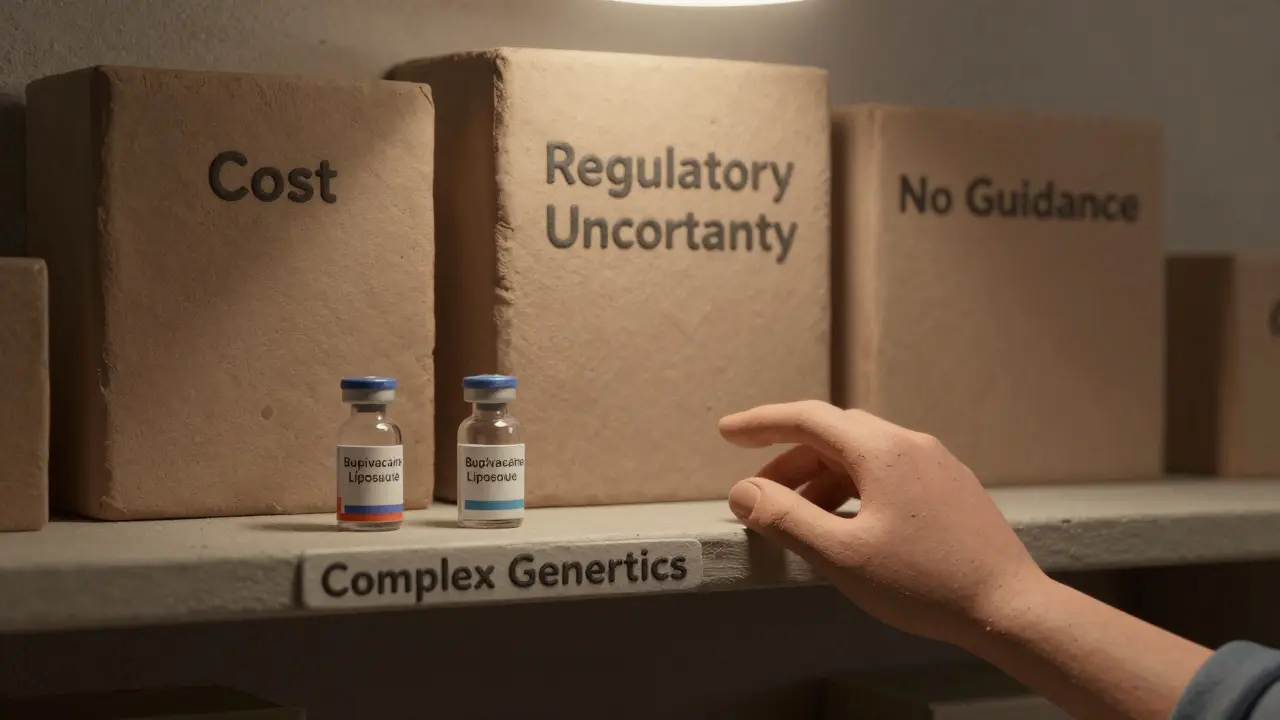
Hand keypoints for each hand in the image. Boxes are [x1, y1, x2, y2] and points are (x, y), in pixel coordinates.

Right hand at [719, 400, 1045, 645]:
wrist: (1009, 607)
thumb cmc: (926, 583)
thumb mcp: (842, 556)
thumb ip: (786, 518)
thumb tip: (744, 491)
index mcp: (881, 451)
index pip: (807, 419)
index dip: (761, 423)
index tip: (727, 432)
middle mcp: (910, 444)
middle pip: (833, 436)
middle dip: (788, 460)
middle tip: (757, 494)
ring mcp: (935, 464)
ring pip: (862, 455)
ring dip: (821, 479)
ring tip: (800, 520)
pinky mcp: (951, 487)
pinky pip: (888, 472)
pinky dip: (853, 488)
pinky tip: (847, 524)